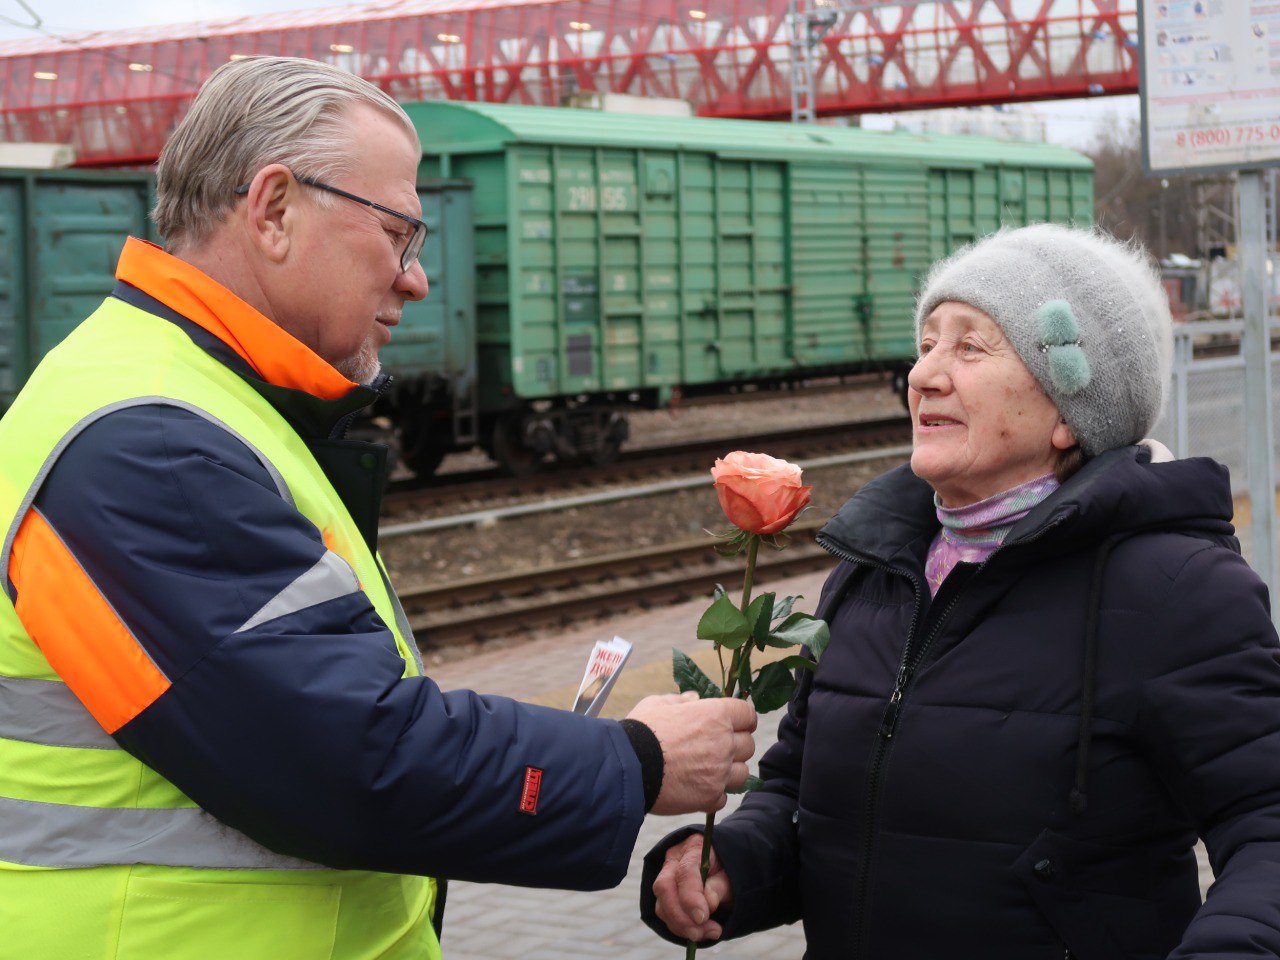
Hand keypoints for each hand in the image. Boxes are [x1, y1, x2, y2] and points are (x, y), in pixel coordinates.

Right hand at [626, 692, 755, 814]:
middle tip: (716, 747)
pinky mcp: (709, 797)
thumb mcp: (657, 703)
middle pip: (748, 745)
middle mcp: (723, 743)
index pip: (748, 714)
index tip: (735, 723)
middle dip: (736, 744)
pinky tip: (697, 787)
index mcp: (715, 715)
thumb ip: (681, 701)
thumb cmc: (641, 731)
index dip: (742, 718)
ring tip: (708, 770)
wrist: (626, 767)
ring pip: (742, 773)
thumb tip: (694, 699)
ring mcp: (719, 772)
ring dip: (729, 771)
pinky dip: (713, 793)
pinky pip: (723, 797)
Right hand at [652, 834, 732, 941]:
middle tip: (701, 933)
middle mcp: (674, 859)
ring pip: (661, 905)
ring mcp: (666, 876)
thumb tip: (709, 903)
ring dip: (682, 926)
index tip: (702, 918)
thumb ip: (720, 886)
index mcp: (693, 847)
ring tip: (709, 933)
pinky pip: (665, 915)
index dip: (691, 897)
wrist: (724, 869)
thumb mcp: (733, 874)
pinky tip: (700, 932)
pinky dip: (680, 928)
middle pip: (665, 888)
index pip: (685, 871)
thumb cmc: (730, 869)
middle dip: (681, 917)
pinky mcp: (665, 895)